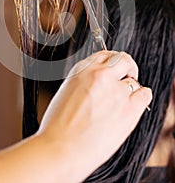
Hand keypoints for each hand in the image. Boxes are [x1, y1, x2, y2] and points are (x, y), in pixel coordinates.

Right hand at [37, 51, 151, 181]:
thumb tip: (100, 82)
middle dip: (127, 67)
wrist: (60, 148)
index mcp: (82, 69)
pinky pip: (144, 95)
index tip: (115, 70)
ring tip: (123, 101)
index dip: (111, 63)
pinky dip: (142, 97)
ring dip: (130, 88)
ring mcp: (116, 92)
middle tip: (127, 76)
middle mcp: (101, 76)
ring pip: (134, 80)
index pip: (104, 55)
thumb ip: (85, 81)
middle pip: (123, 59)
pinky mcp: (129, 110)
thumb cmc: (58, 125)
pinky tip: (135, 104)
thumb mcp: (67, 91)